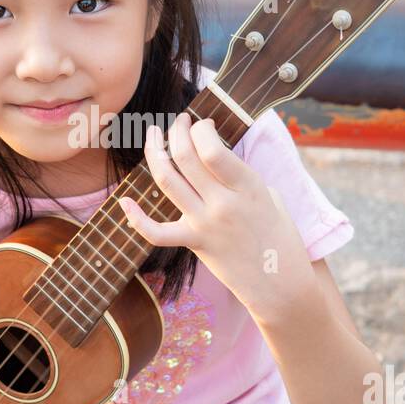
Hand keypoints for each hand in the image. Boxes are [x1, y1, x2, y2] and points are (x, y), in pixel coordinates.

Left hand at [116, 112, 311, 317]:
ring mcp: (205, 223)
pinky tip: (125, 202)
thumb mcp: (270, 196)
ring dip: (156, 151)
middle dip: (177, 130)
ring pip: (168, 180)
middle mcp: (223, 202)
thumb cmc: (279, 235)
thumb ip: (242, 177)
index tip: (203, 125)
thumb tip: (217, 156)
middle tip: (179, 122)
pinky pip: (157, 233)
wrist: (280, 282)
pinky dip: (137, 219)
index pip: (211, 148)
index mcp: (248, 185)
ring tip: (154, 134)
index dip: (200, 129)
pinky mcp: (194, 243)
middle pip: (186, 156)